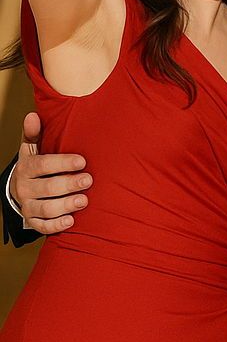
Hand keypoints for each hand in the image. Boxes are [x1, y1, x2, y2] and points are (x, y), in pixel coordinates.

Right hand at [11, 112, 90, 233]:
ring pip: (45, 208)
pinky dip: (56, 225)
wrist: (22, 188)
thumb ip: (33, 133)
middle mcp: (24, 188)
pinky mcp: (33, 220)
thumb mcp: (33, 148)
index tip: (82, 161)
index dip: (62, 163)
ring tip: (84, 201)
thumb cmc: (36, 164)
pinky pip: (43, 226)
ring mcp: (28, 205)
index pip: (42, 165)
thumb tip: (33, 115)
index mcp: (26, 167)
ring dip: (65, 205)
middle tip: (89, 181)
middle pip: (47, 187)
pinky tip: (71, 221)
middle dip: (69, 184)